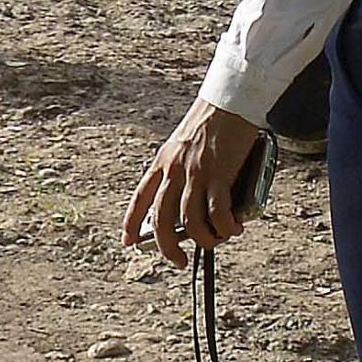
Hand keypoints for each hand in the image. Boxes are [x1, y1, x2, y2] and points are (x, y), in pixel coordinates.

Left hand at [126, 100, 269, 253]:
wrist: (230, 101)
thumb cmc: (212, 120)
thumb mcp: (186, 145)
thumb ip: (185, 171)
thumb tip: (198, 203)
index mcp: (162, 162)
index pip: (140, 198)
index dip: (131, 223)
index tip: (129, 242)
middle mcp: (173, 170)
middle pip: (160, 219)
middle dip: (166, 246)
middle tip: (178, 260)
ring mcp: (195, 173)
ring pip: (189, 221)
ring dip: (203, 239)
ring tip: (215, 242)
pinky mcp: (218, 174)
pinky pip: (217, 212)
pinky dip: (224, 226)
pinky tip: (233, 228)